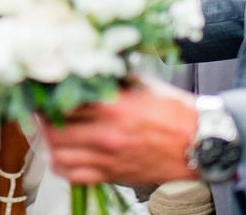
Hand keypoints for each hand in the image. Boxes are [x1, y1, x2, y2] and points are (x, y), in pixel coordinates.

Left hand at [40, 78, 198, 184]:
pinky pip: (74, 176)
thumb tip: (86, 70)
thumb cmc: (175, 112)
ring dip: (50, 144)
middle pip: (55, 130)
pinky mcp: (113, 174)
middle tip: (43, 112)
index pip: (64, 102)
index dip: (49, 96)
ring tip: (52, 133)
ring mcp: (109, 158)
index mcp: (113, 106)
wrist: (201, 142)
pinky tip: (64, 154)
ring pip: (59, 155)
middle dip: (45, 120)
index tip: (45, 91)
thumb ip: (111, 79)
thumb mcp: (141, 85)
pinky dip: (62, 166)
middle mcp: (107, 134)